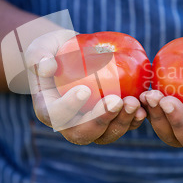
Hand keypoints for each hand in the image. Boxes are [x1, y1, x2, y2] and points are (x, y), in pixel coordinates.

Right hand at [25, 30, 145, 144]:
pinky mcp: (110, 120)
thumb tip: (47, 67)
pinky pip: (122, 126)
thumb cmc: (56, 50)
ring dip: (122, 123)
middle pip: (83, 134)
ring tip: (133, 103)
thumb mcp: (41, 46)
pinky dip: (133, 120)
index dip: (70, 108)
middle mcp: (69, 124)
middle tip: (117, 101)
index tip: (84, 91)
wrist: (74, 56)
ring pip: (106, 135)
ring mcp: (91, 125)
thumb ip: (39, 55)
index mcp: (49, 110)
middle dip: (101, 121)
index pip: (56, 115)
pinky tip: (143, 107)